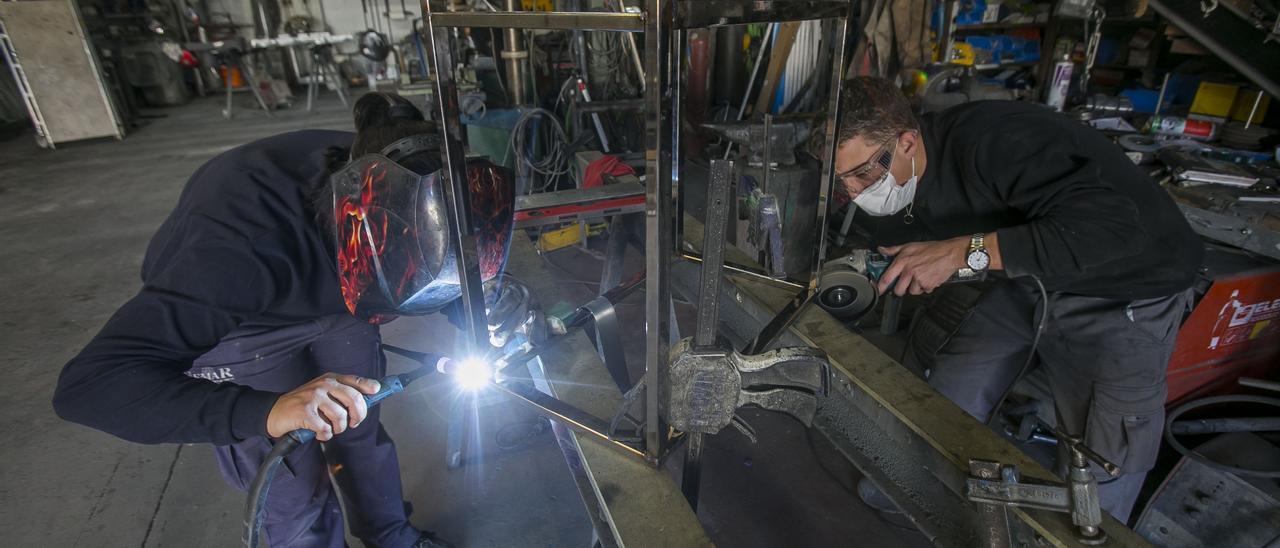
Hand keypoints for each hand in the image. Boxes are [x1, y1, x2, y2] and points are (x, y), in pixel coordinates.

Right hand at [266, 373, 380, 439]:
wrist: (274, 412)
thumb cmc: (303, 404)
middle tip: (353, 423)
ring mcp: (314, 397)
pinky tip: (319, 433)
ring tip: (331, 429)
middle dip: (359, 415)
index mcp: (330, 379)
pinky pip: (325, 428)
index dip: (368, 386)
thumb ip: (341, 394)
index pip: (355, 381)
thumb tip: (367, 400)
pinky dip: (325, 435)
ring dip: (338, 428)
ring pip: (341, 416)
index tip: (377, 391)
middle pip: (354, 399)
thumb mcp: (322, 393)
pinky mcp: (305, 411)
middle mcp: (323, 385)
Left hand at [877, 237, 967, 295]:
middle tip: (904, 285)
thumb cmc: (932, 249)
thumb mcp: (910, 246)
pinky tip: (928, 278)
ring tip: (920, 277)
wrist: (950, 253)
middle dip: (900, 290)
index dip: (880, 286)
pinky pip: (923, 291)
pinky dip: (926, 287)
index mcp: (903, 261)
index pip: (887, 277)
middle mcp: (909, 271)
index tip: (879, 290)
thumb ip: (894, 250)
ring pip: (911, 292)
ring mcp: (918, 279)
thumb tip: (882, 250)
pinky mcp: (928, 285)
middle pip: (898, 290)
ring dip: (915, 287)